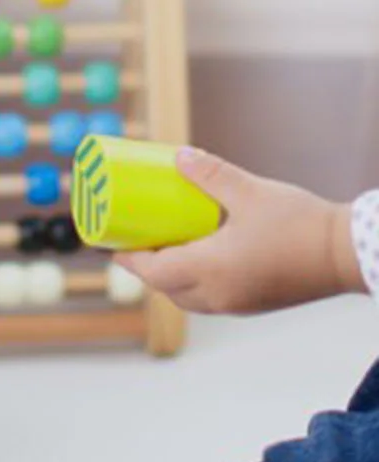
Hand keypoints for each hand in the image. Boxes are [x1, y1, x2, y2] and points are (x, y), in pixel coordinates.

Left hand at [114, 149, 363, 314]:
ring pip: (186, 297)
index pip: (151, 271)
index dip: (127, 258)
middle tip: (138, 241)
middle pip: (164, 287)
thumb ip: (212, 175)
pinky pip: (209, 298)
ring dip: (170, 278)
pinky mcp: (253, 305)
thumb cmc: (300, 223)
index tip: (111, 244)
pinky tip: (201, 262)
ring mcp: (235, 304)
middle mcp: (216, 294)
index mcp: (209, 269)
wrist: (349, 254)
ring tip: (167, 249)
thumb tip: (178, 156)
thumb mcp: (251, 192)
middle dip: (146, 268)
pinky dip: (194, 284)